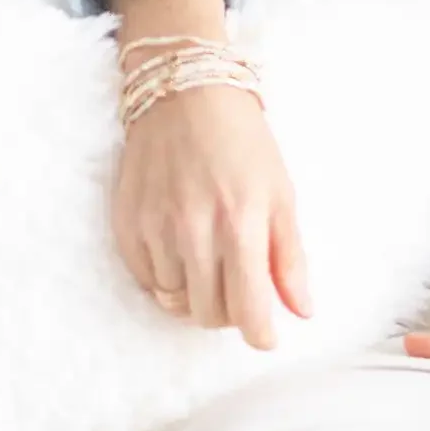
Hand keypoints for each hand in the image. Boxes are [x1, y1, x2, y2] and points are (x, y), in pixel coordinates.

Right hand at [110, 79, 312, 350]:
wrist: (186, 94)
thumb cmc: (243, 143)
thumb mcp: (280, 192)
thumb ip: (290, 256)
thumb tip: (302, 311)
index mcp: (241, 222)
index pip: (248, 309)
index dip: (260, 335)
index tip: (265, 336)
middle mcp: (195, 229)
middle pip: (209, 314)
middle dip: (229, 312)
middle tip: (239, 286)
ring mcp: (156, 228)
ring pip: (176, 302)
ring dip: (197, 295)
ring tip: (210, 263)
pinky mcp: (127, 224)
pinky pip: (147, 281)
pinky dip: (166, 279)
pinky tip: (181, 253)